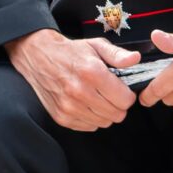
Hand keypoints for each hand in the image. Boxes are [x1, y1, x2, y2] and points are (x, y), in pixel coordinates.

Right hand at [6, 28, 138, 132]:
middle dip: (118, 105)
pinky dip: (91, 118)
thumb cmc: (70, 52)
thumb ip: (118, 55)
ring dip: (105, 112)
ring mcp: (69, 107)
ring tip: (97, 98)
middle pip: (117, 114)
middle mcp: (80, 92)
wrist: (38, 56)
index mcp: (92, 72)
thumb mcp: (96, 46)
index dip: (127, 95)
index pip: (125, 100)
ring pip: (104, 123)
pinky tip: (86, 103)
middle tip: (110, 94)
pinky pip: (89, 127)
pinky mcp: (62, 117)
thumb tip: (135, 59)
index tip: (122, 90)